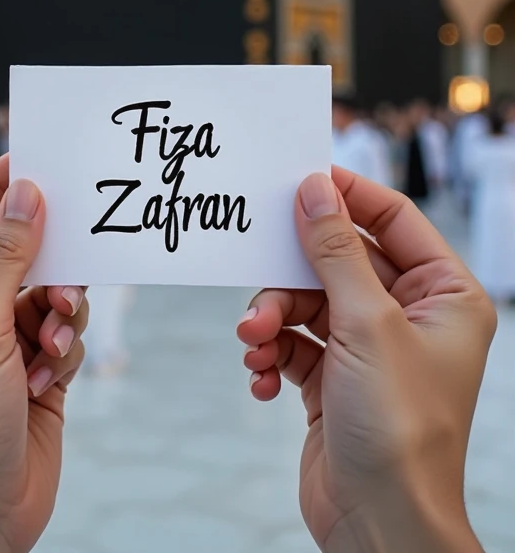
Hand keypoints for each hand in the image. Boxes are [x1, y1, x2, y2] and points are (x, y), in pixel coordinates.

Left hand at [0, 155, 87, 552]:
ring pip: (49, 289)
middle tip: (67, 269)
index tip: (36, 163)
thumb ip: (8, 254)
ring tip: (49, 347)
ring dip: (58, 314)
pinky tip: (47, 380)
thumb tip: (27, 193)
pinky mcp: (32, 366)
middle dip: (45, 265)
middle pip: (16, 251)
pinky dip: (63, 349)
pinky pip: (63, 330)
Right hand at [237, 168, 494, 552]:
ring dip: (273, 319)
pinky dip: (273, 355)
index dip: (347, 195)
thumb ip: (336, 250)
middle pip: (338, 261)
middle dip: (292, 275)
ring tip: (255, 344)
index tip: (299, 179)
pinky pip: (294, 343)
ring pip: (307, 302)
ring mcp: (370, 348)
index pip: (393, 219)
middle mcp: (410, 316)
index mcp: (444, 295)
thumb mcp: (366, 323)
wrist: (379, 527)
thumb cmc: (399, 429)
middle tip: (258, 277)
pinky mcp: (334, 380)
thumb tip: (314, 189)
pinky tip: (263, 378)